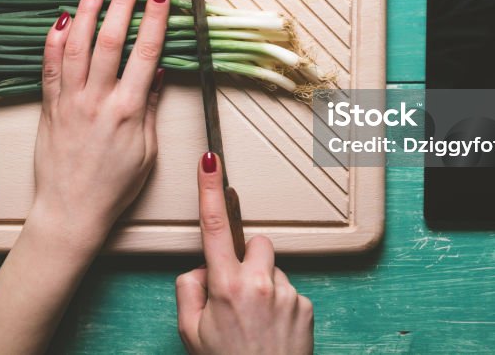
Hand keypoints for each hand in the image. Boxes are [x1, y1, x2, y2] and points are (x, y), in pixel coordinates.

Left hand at [30, 0, 169, 248]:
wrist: (71, 211)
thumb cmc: (113, 187)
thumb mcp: (146, 151)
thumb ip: (151, 108)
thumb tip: (158, 72)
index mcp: (128, 111)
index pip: (146, 52)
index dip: (154, 17)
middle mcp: (97, 100)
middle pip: (110, 40)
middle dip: (122, 3)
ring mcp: (70, 102)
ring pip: (76, 45)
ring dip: (86, 12)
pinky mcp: (50, 107)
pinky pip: (49, 66)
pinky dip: (53, 40)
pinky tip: (61, 18)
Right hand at [176, 153, 313, 354]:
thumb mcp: (190, 333)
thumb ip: (188, 290)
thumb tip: (200, 269)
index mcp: (225, 286)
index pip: (213, 227)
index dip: (210, 189)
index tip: (209, 160)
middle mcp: (259, 284)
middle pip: (255, 243)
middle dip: (246, 259)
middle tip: (237, 293)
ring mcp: (287, 293)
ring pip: (272, 268)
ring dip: (264, 284)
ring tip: (256, 321)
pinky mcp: (306, 305)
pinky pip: (289, 290)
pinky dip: (280, 304)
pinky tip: (272, 330)